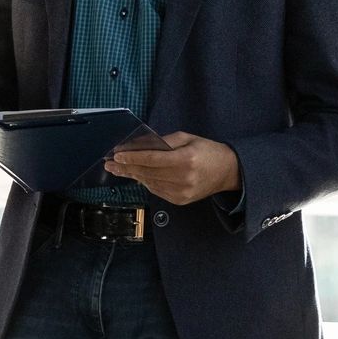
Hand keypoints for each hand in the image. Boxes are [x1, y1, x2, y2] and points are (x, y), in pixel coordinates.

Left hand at [102, 132, 239, 205]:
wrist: (228, 172)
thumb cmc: (207, 151)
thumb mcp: (188, 138)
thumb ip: (164, 141)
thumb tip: (140, 145)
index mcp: (186, 160)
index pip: (152, 159)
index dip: (132, 157)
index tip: (116, 155)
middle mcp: (183, 178)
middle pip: (147, 172)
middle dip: (126, 167)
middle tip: (109, 163)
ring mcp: (181, 192)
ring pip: (149, 183)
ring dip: (133, 176)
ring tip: (118, 169)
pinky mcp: (180, 200)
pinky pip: (156, 190)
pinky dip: (146, 182)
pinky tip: (137, 176)